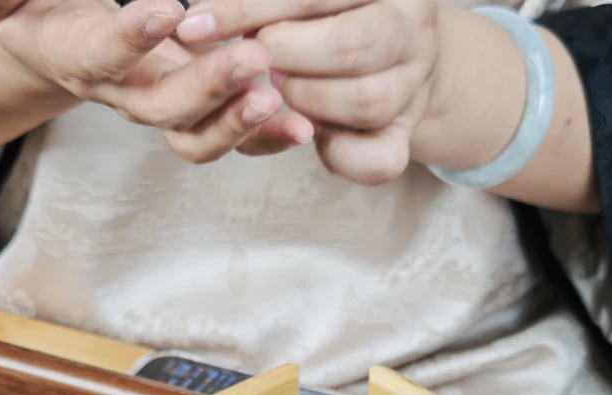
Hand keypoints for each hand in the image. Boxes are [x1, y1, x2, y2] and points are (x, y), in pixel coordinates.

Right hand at [0, 0, 310, 161]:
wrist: (49, 41)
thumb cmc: (29, 10)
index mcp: (75, 58)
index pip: (99, 55)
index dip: (128, 39)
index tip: (160, 10)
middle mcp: (121, 94)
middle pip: (162, 110)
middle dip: (207, 89)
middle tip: (251, 61)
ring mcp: (159, 108)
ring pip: (197, 137)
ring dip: (240, 125)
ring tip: (281, 103)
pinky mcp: (192, 113)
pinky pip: (228, 139)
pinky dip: (265, 137)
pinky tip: (300, 123)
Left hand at [177, 0, 439, 182]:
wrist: (394, 48)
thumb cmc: (329, 11)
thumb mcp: (311, 0)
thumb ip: (268, 3)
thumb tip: (204, 15)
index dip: (249, 8)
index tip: (195, 23)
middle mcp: (416, 28)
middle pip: (355, 46)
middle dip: (284, 56)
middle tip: (249, 60)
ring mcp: (414, 87)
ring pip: (367, 102)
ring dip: (306, 101)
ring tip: (273, 89)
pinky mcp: (405, 137)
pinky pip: (380, 160)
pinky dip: (338, 157)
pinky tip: (303, 132)